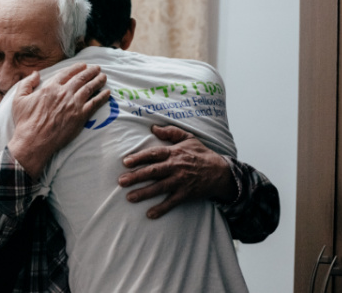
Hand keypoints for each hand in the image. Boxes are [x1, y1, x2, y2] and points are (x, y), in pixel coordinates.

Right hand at [8, 63, 109, 179]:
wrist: (34, 141)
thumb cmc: (25, 122)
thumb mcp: (19, 99)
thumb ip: (27, 83)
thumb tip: (35, 73)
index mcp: (50, 87)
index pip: (66, 73)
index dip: (76, 68)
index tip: (83, 65)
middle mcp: (64, 93)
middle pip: (81, 78)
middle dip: (90, 71)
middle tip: (97, 68)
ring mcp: (73, 104)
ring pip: (89, 88)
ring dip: (98, 81)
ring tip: (103, 77)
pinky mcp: (80, 116)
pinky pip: (94, 103)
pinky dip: (102, 97)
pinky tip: (107, 93)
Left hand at [118, 125, 236, 218]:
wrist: (221, 172)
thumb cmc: (202, 154)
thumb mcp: (188, 138)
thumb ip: (171, 132)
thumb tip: (153, 127)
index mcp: (174, 153)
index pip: (154, 154)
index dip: (139, 157)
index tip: (125, 162)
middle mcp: (176, 167)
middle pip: (153, 172)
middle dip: (136, 177)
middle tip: (121, 181)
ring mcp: (180, 182)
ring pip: (159, 188)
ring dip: (144, 193)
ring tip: (129, 198)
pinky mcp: (186, 194)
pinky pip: (172, 202)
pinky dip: (161, 209)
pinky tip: (150, 214)